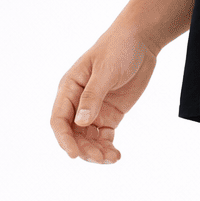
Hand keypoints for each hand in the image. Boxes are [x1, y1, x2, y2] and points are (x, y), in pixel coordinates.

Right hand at [50, 25, 157, 163]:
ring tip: (112, 158)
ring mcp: (94, 110)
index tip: (74, 154)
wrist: (140, 42)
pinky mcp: (110, 115)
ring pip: (88, 139)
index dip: (64, 139)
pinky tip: (116, 155)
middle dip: (84, 149)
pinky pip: (104, 137)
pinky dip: (108, 148)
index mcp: (69, 88)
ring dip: (97, 152)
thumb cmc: (118, 49)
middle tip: (100, 158)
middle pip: (73, 134)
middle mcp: (78, 102)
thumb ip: (92, 96)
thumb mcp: (105, 71)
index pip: (59, 119)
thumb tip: (80, 122)